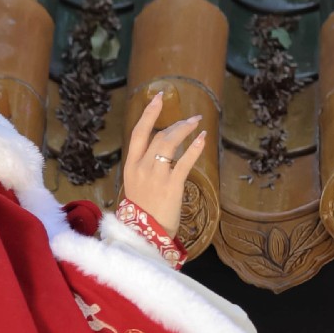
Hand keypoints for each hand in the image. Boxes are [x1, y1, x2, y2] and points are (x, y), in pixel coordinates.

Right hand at [121, 91, 206, 240]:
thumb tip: (159, 149)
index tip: (158, 98)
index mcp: (131, 166)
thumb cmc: (143, 212)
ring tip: (197, 124)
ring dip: (185, 130)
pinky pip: (184, 161)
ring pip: (170, 143)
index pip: (138, 133)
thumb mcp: (136, 185)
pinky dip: (194, 148)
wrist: (144, 234)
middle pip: (159, 135)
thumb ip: (144, 166)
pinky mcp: (171, 186)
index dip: (149, 113)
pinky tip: (203, 139)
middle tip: (190, 120)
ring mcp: (156, 176)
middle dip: (176, 124)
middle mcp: (141, 167)